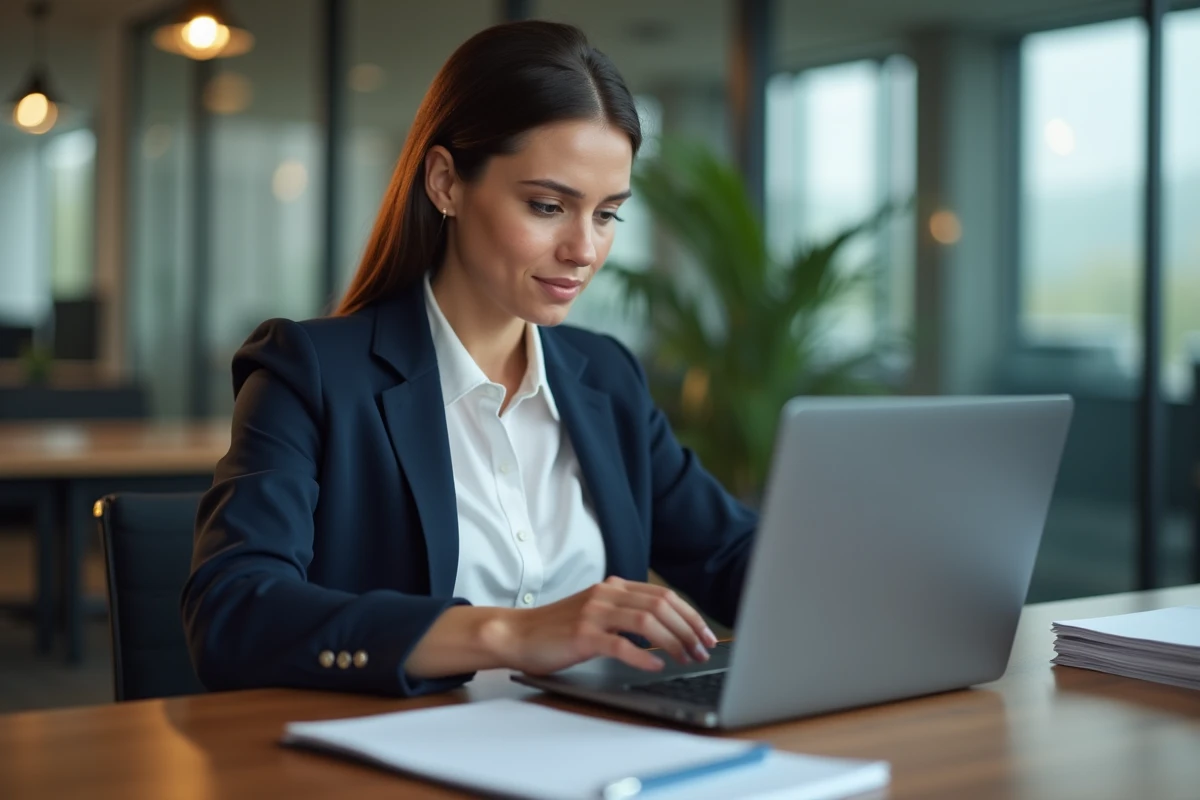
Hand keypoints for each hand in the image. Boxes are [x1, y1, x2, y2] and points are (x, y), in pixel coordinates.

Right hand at [489, 576, 719, 675]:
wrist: (517, 634)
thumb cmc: (558, 629)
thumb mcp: (596, 612)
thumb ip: (625, 613)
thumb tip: (666, 630)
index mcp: (614, 587)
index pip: (663, 595)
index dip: (690, 615)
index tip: (706, 634)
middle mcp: (606, 594)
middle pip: (661, 605)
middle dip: (688, 629)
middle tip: (703, 650)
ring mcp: (594, 613)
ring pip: (647, 621)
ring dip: (673, 642)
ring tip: (686, 659)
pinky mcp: (582, 635)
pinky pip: (620, 644)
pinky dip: (643, 656)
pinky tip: (656, 666)